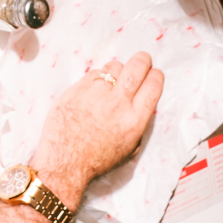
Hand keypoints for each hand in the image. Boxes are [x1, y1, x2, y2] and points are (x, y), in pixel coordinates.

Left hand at [27, 52, 164, 203]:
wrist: (65, 162)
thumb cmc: (97, 159)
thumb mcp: (130, 147)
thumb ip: (139, 123)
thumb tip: (143, 102)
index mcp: (134, 120)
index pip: (153, 86)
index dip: (156, 76)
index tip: (154, 74)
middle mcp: (117, 103)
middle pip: (136, 67)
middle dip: (142, 60)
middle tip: (142, 59)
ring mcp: (95, 94)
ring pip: (114, 67)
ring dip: (119, 69)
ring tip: (117, 77)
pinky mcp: (77, 89)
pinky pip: (94, 73)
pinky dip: (99, 76)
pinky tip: (97, 86)